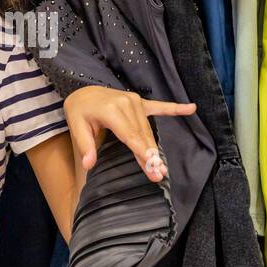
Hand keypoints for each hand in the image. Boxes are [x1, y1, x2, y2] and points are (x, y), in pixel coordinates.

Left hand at [63, 86, 195, 182]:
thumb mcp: (76, 126)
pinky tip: (191, 108)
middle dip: (151, 156)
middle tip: (159, 175)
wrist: (83, 90)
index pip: (130, 136)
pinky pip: (159, 107)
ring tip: (162, 166)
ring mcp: (135, 101)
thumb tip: (89, 165)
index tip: (153, 167)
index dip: (142, 153)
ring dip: (154, 148)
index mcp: (111, 110)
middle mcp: (126, 103)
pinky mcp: (139, 101)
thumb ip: (85, 145)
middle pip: (142, 135)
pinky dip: (174, 108)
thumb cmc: (80, 110)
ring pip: (148, 129)